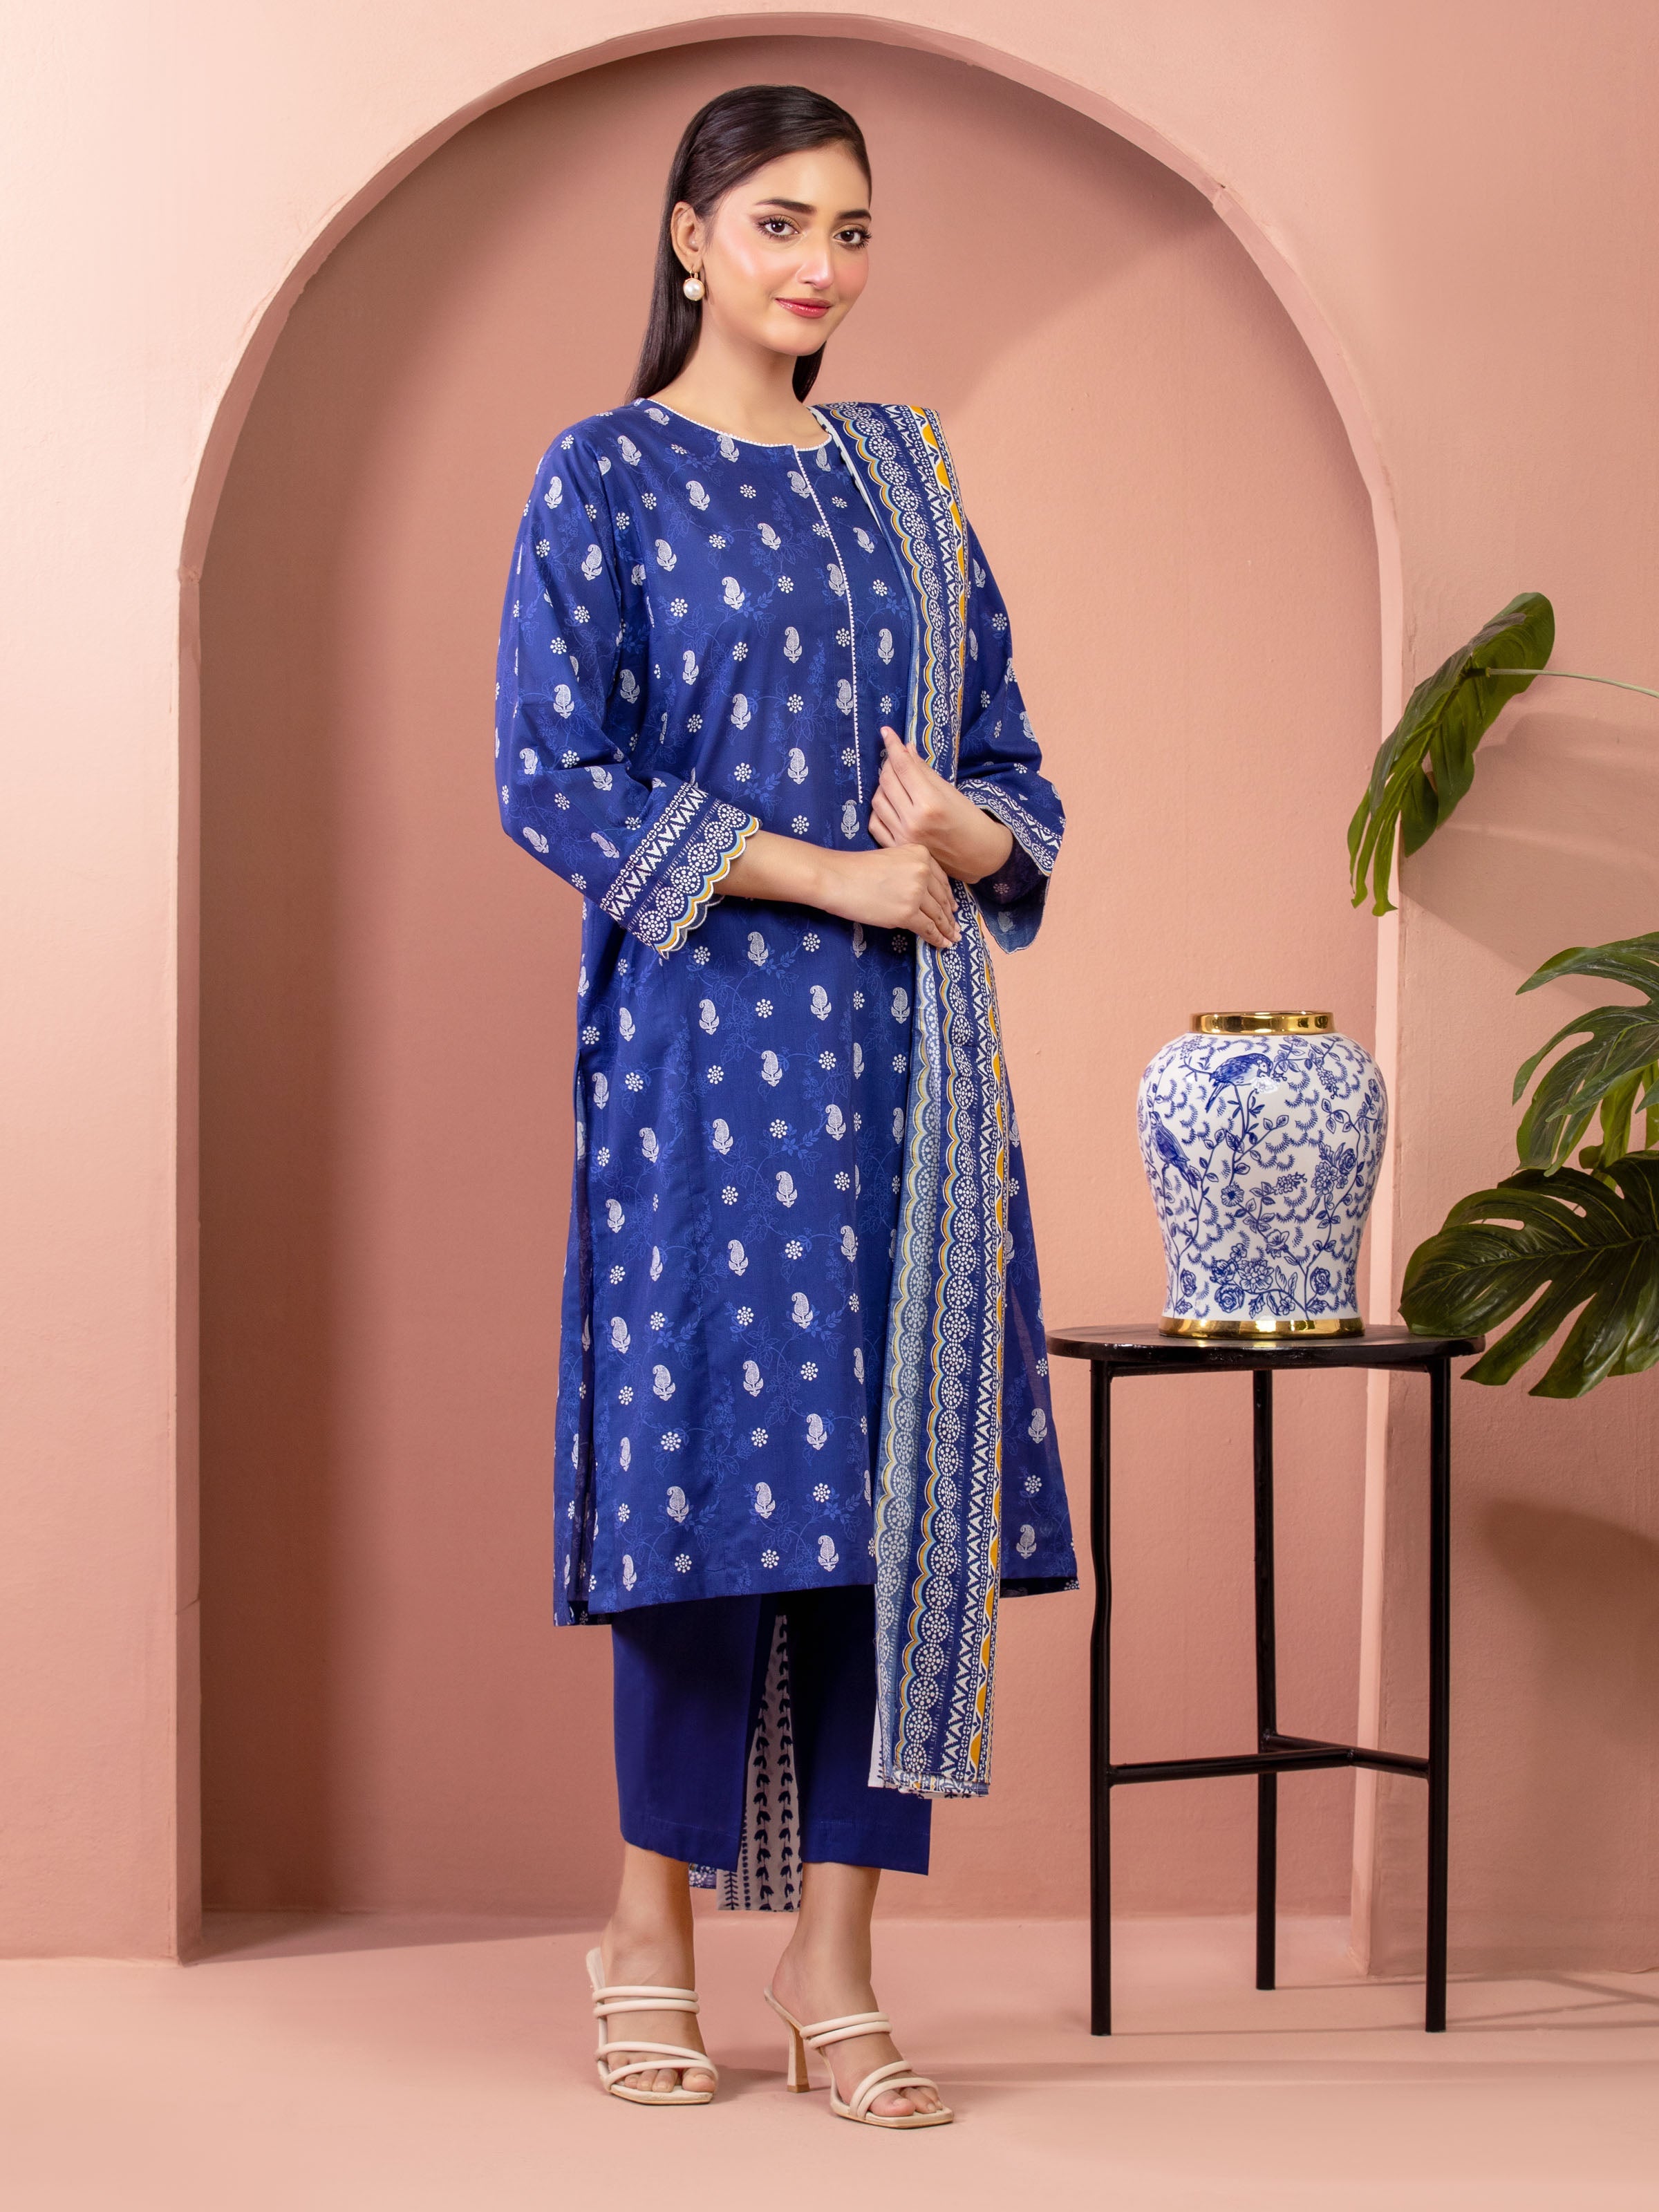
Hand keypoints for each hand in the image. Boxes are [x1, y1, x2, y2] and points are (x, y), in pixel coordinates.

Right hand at [815, 844, 960, 949]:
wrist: (837, 878)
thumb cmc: (856, 869)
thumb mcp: (891, 858)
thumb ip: (911, 871)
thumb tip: (922, 896)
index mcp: (921, 854)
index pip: (941, 881)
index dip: (948, 898)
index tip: (953, 909)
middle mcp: (923, 871)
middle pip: (941, 899)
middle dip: (949, 916)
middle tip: (955, 928)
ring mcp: (916, 893)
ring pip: (938, 915)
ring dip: (946, 930)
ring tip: (951, 939)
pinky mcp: (907, 913)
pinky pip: (928, 928)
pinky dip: (936, 938)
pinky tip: (941, 944)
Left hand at [869, 728, 1013, 882]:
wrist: (977, 856)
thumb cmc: (970, 820)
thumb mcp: (950, 791)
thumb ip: (924, 770)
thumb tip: (905, 748)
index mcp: (929, 803)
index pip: (903, 766)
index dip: (893, 745)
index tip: (886, 732)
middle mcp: (912, 821)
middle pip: (886, 781)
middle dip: (889, 764)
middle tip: (896, 758)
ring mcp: (902, 837)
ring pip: (878, 800)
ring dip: (883, 785)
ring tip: (896, 781)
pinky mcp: (898, 848)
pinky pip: (875, 823)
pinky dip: (879, 809)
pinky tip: (889, 803)